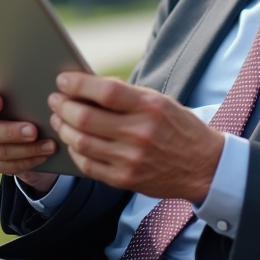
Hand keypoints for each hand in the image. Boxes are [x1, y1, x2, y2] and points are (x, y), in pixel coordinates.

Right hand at [0, 87, 58, 193]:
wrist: (26, 124)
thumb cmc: (22, 99)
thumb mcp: (20, 92)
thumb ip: (20, 89)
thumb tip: (36, 85)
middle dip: (10, 132)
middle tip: (33, 131)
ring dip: (26, 150)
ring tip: (48, 145)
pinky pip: (7, 166)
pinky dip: (28, 161)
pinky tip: (43, 155)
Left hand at [47, 72, 224, 202]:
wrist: (205, 167)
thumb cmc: (179, 128)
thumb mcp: (160, 102)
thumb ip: (127, 94)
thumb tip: (91, 84)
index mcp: (149, 107)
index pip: (104, 91)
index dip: (78, 84)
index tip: (64, 80)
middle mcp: (139, 133)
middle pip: (85, 118)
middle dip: (62, 106)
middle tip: (55, 100)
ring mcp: (130, 159)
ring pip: (81, 142)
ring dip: (63, 128)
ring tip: (59, 119)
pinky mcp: (125, 180)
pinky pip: (87, 165)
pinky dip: (75, 151)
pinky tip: (72, 142)